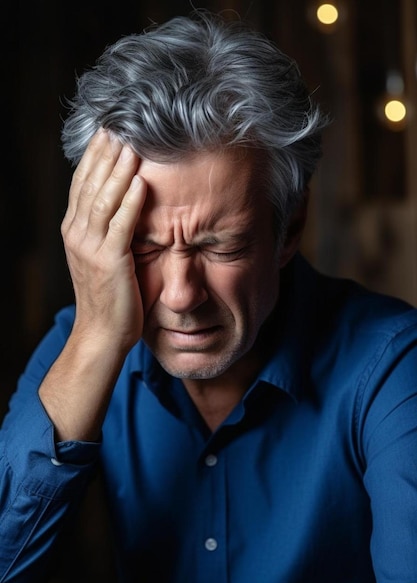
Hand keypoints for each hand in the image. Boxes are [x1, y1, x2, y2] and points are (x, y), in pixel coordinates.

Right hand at [61, 129, 146, 352]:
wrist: (101, 332)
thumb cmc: (106, 295)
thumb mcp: (98, 256)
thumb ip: (105, 228)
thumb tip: (120, 201)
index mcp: (73, 229)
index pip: (82, 184)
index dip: (94, 156)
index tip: (107, 133)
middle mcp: (77, 233)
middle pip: (90, 184)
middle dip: (104, 154)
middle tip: (119, 126)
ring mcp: (90, 247)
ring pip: (103, 198)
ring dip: (118, 170)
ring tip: (131, 146)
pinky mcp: (110, 260)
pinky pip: (121, 224)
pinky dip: (131, 201)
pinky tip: (141, 182)